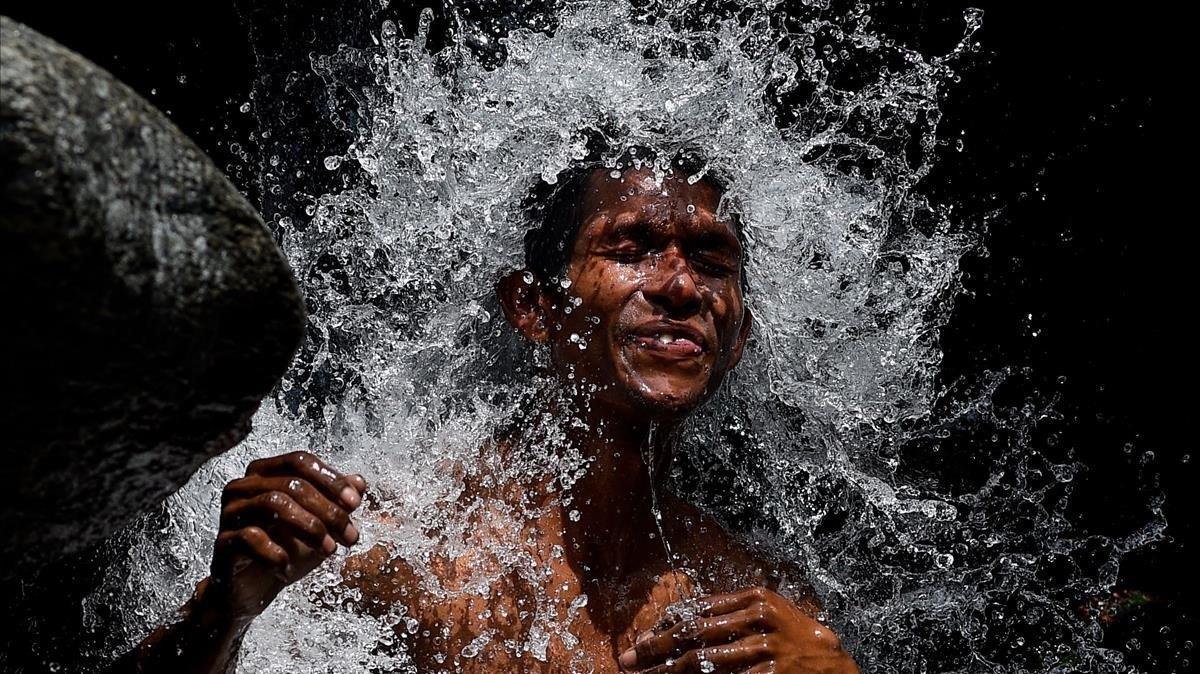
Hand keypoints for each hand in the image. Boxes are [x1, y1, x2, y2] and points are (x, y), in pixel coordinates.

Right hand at [207, 451, 366, 621]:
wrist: (252, 591)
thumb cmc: (285, 550)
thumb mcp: (320, 525)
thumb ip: (337, 502)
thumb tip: (360, 482)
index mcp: (264, 473)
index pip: (300, 461)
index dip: (331, 480)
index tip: (355, 503)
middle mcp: (243, 487)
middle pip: (292, 484)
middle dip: (328, 511)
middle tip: (350, 536)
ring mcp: (230, 513)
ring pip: (272, 504)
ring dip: (309, 528)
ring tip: (329, 551)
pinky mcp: (222, 542)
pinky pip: (250, 537)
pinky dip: (276, 555)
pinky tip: (288, 570)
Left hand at [618, 586, 858, 672]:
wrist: (836, 666)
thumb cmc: (797, 639)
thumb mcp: (768, 615)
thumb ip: (730, 614)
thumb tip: (680, 621)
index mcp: (755, 598)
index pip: (697, 609)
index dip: (664, 626)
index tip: (640, 640)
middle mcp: (759, 618)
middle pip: (693, 633)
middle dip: (655, 648)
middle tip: (629, 661)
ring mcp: (765, 648)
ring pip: (703, 661)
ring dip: (668, 672)